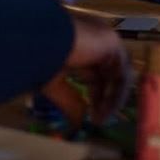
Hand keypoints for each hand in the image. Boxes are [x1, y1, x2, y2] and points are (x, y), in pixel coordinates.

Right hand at [40, 14, 130, 128]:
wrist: (37, 40)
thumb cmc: (38, 60)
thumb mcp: (54, 84)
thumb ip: (70, 101)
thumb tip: (79, 121)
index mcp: (79, 44)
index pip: (95, 72)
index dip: (96, 95)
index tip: (91, 115)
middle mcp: (95, 38)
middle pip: (109, 73)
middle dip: (106, 98)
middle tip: (101, 119)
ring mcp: (105, 38)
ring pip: (117, 72)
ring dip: (112, 98)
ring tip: (103, 118)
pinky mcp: (112, 42)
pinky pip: (122, 71)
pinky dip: (117, 92)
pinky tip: (108, 110)